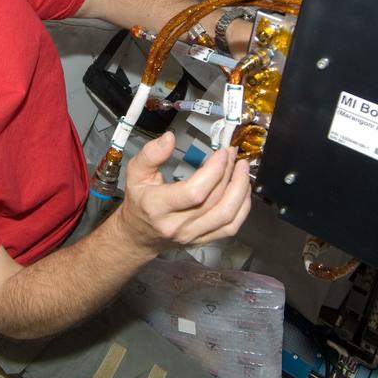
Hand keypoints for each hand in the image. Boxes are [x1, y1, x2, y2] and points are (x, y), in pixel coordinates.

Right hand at [113, 131, 252, 254]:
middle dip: (229, 173)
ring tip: (242, 169)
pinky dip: (242, 207)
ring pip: (226, 215)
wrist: (138, 235)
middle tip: (233, 154)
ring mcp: (192, 235)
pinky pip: (230, 226)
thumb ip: (150, 154)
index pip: (193, 192)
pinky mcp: (203, 240)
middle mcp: (176, 224)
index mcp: (157, 207)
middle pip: (213, 201)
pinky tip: (243, 189)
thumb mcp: (135, 173)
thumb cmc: (139, 202)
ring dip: (240, 190)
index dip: (213, 171)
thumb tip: (169, 138)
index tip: (221, 153)